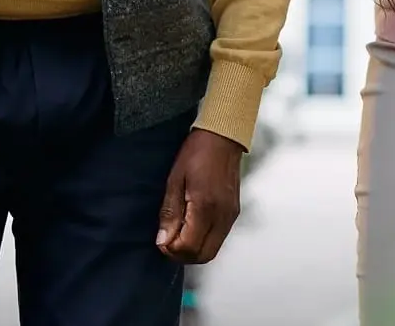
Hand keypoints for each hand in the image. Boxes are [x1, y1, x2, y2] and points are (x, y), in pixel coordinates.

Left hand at [156, 128, 244, 262]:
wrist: (223, 137)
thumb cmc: (197, 153)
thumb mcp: (175, 180)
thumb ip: (170, 213)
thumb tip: (163, 240)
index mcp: (206, 207)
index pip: (189, 247)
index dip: (171, 250)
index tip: (161, 241)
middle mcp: (222, 216)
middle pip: (203, 255)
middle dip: (182, 256)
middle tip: (168, 243)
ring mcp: (230, 216)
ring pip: (212, 250)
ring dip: (193, 251)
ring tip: (178, 236)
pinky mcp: (233, 213)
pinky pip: (218, 239)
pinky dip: (204, 242)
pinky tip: (192, 229)